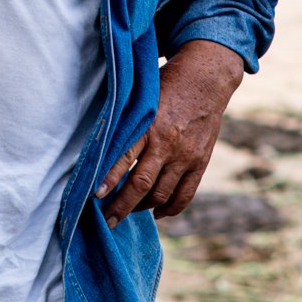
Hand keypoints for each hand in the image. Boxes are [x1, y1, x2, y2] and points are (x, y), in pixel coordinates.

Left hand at [95, 40, 244, 224]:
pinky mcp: (200, 163)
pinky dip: (170, 209)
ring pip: (161, 194)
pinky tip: (157, 213)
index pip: (124, 159)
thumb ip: (126, 123)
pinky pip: (184, 194)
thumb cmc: (166, 86)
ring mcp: (186, 156)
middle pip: (141, 185)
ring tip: (128, 212)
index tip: (95, 196)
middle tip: (108, 221)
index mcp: (149, 126)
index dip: (109, 180)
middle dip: (122, 207)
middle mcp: (167, 144)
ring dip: (142, 208)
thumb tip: (100, 146)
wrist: (206, 80)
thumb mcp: (142, 100)